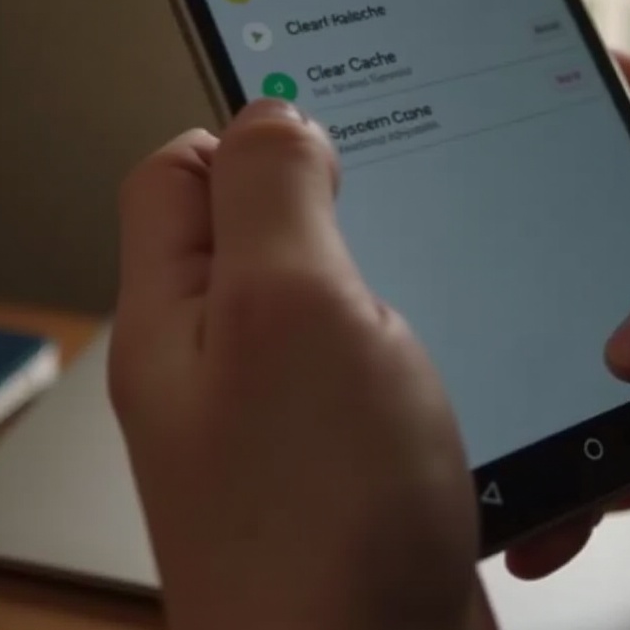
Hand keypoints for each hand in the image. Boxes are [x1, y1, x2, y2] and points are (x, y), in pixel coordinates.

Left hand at [111, 101, 498, 629]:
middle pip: (257, 227)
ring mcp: (281, 406)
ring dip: (382, 268)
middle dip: (330, 195)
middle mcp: (219, 358)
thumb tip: (270, 115)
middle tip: (401, 191)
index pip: (178, 171)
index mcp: (177, 314)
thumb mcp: (289, 306)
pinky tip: (451, 338)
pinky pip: (370, 354)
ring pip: (326, 289)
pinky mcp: (345, 445)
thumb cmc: (322, 515)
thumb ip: (271, 191)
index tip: (326, 122)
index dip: (246, 128)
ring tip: (434, 269)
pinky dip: (411, 331)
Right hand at [510, 54, 629, 609]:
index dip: (580, 79)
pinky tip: (534, 517)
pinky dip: (553, 486)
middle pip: (576, 228)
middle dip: (520, 229)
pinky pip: (581, 454)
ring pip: (561, 343)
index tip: (507, 67)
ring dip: (521, 366)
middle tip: (466, 240)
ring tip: (482, 389)